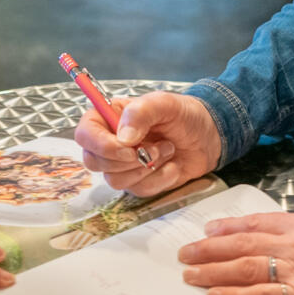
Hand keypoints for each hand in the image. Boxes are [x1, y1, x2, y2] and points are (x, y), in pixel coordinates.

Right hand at [75, 91, 220, 195]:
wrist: (208, 136)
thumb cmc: (184, 114)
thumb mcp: (165, 104)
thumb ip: (141, 113)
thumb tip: (123, 138)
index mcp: (108, 117)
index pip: (84, 134)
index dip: (100, 145)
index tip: (127, 148)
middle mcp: (110, 142)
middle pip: (94, 162)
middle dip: (126, 160)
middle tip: (154, 148)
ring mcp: (123, 165)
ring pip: (115, 180)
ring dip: (146, 168)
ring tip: (168, 150)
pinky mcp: (139, 181)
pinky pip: (138, 190)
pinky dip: (159, 179)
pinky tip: (173, 165)